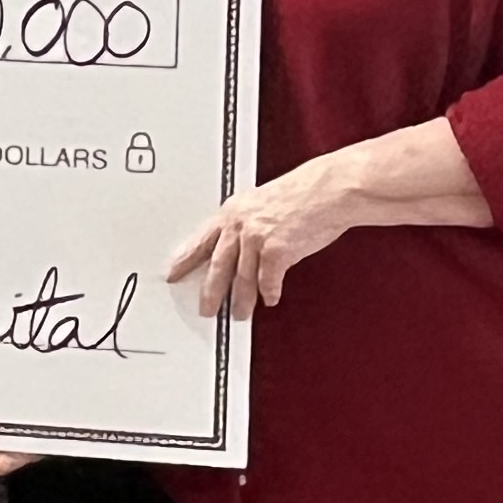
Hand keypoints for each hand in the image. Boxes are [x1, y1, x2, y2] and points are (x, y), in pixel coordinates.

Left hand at [165, 162, 355, 315]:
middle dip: (210, 292)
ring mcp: (256, 238)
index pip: (201, 240)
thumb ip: (248, 222)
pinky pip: (267, 282)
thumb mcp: (264, 201)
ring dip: (242, 300)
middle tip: (206, 309)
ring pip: (242, 279)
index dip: (185, 259)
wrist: (329, 189)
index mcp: (234, 211)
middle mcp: (240, 225)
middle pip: (217, 266)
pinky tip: (270, 298)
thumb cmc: (304, 193)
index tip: (174, 273)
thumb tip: (238, 246)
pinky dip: (269, 292)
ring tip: (240, 313)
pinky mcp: (276, 252)